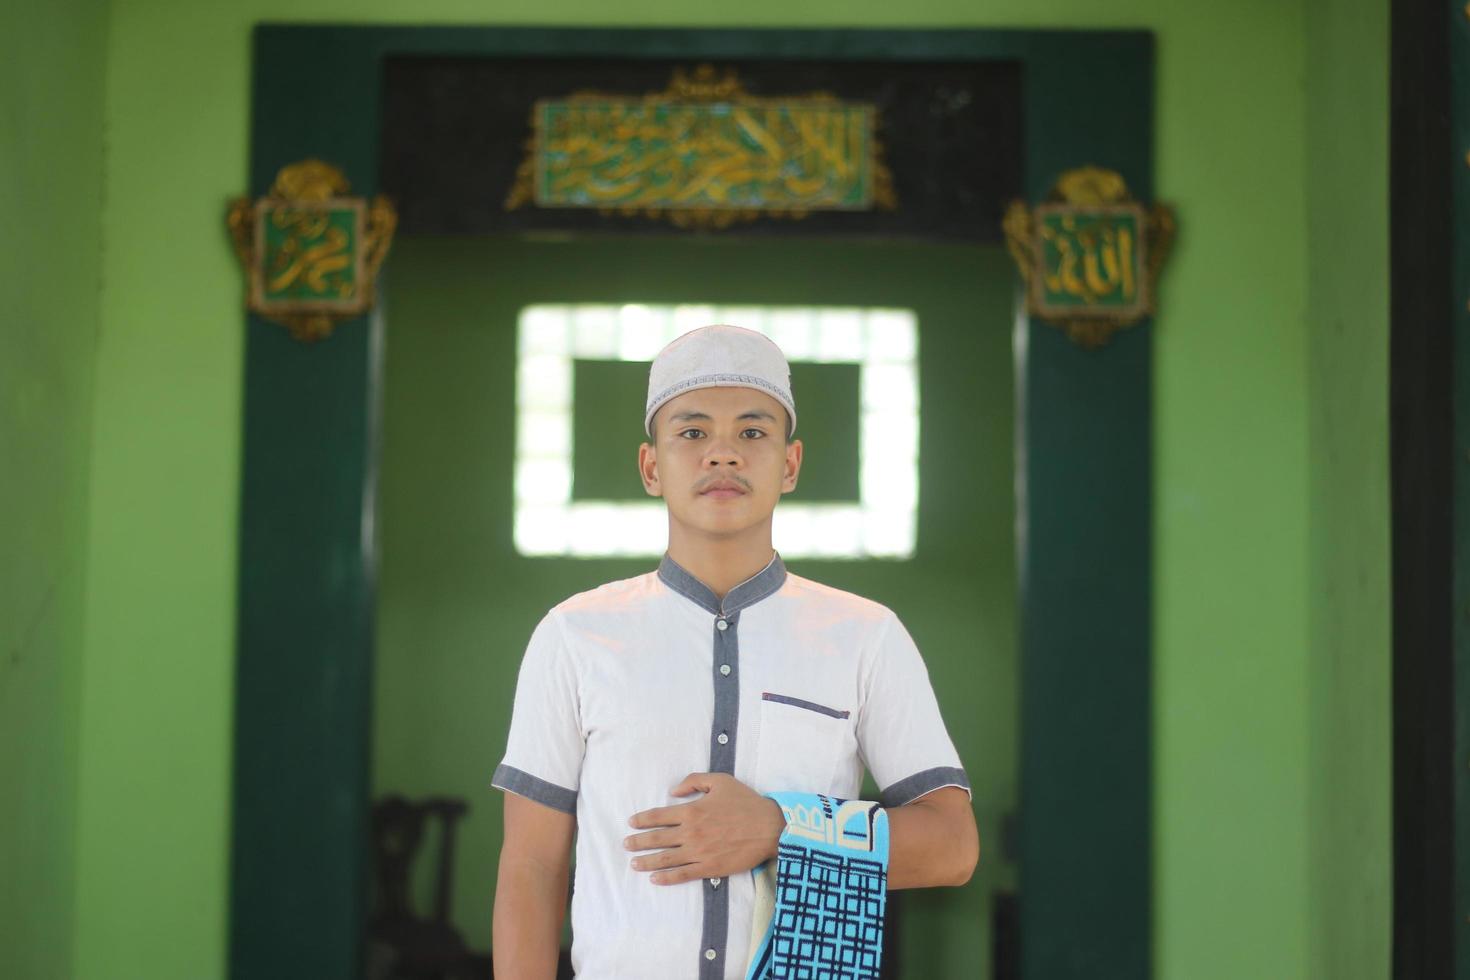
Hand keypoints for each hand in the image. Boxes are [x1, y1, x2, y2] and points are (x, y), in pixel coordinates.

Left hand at [624, 772, 785, 885]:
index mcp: (692, 811)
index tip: (631, 823)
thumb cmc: (745, 802)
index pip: (659, 816)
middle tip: (626, 844)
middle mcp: (691, 833)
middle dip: (638, 842)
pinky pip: (683, 874)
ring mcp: (699, 852)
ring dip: (647, 862)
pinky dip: (666, 878)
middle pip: (657, 839)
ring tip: (634, 864)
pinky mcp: (709, 868)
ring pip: (665, 859)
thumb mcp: (720, 781)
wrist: (769, 828)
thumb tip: (673, 791)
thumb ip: (693, 780)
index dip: (642, 820)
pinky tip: (655, 879)